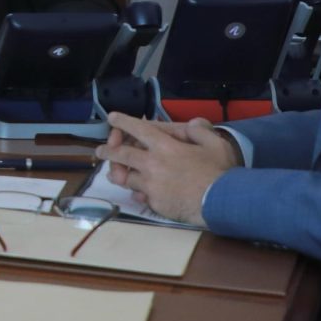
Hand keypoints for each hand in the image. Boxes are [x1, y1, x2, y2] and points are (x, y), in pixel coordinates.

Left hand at [94, 113, 238, 225]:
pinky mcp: (154, 202)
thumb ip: (200, 131)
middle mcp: (152, 164)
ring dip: (119, 173)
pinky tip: (137, 192)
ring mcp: (151, 185)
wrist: (220, 202)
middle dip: (107, 150)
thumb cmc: (219, 171)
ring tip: (114, 173)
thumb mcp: (214, 144)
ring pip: (126, 177)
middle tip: (100, 150)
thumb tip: (191, 124)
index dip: (123, 122)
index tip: (112, 118)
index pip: (138, 130)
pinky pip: (139, 195)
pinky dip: (137, 192)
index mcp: (165, 146)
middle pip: (122, 155)